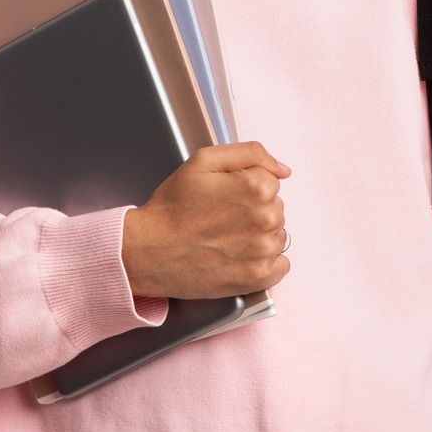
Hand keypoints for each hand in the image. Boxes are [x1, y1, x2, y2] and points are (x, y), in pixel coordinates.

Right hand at [120, 142, 291, 299]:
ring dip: (258, 236)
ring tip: (225, 238)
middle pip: (275, 208)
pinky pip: (280, 264)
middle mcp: (266, 218)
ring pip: (277, 235)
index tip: (224, 197)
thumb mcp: (203, 160)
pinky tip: (238, 257)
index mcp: (256, 186)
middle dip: (253, 210)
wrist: (149, 251)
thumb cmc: (173, 207)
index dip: (244, 187)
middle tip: (219, 218)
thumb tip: (282, 169)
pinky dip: (264, 262)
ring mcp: (264, 250)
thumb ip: (249, 153)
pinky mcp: (258, 278)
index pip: (271, 181)